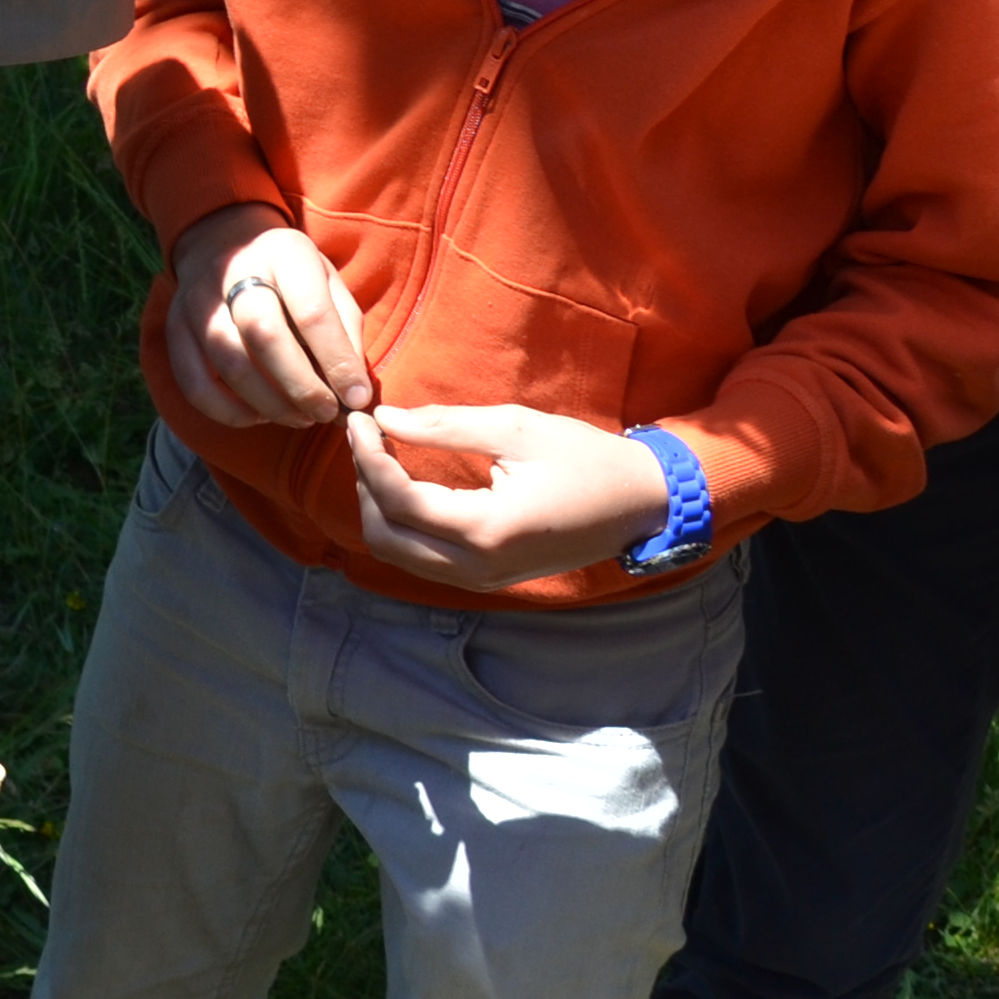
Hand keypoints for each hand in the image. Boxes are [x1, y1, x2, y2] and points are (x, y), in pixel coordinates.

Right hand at [166, 206, 371, 427]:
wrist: (222, 243)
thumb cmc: (288, 273)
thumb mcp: (326, 281)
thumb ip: (345, 329)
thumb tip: (353, 391)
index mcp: (283, 252)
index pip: (311, 312)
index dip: (337, 361)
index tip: (356, 397)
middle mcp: (233, 271)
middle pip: (264, 335)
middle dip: (301, 385)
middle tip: (326, 412)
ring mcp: (197, 301)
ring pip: (229, 363)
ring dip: (270, 404)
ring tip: (300, 417)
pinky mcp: (174, 329)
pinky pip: (195, 384)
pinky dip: (229, 412)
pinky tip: (258, 415)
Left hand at [344, 405, 677, 588]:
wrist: (640, 504)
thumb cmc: (585, 458)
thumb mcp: (516, 428)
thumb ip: (444, 425)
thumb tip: (384, 418)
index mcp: (488, 530)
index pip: (400, 501)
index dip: (368, 457)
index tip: (358, 419)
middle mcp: (479, 567)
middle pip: (386, 537)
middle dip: (365, 485)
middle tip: (366, 438)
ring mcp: (482, 581)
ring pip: (398, 555)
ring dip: (378, 508)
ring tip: (380, 457)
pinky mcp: (486, 580)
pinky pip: (422, 560)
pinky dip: (401, 526)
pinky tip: (404, 485)